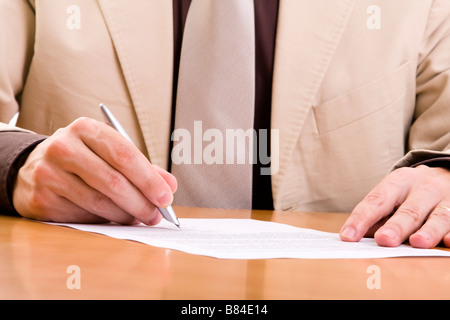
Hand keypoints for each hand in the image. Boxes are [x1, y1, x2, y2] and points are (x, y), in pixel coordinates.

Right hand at [13, 117, 176, 224]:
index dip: (149, 179)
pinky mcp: (42, 200)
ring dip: (126, 215)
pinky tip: (114, 218)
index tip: (166, 197)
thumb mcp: (109, 152)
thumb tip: (169, 186)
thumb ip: (141, 167)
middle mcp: (63, 147)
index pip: (124, 155)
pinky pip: (83, 216)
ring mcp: (48, 174)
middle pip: (113, 181)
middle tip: (157, 215)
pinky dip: (105, 221)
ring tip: (140, 218)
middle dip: (141, 202)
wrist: (34, 167)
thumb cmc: (84, 158)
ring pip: (99, 203)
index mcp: (85, 129)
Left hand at [340, 165, 449, 248]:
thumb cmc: (413, 191)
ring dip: (428, 231)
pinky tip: (448, 241)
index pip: (376, 201)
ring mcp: (447, 198)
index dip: (361, 219)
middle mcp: (423, 188)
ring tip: (417, 242)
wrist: (448, 173)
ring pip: (439, 216)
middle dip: (396, 226)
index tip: (348, 237)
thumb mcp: (393, 194)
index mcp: (399, 182)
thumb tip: (358, 239)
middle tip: (384, 240)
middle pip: (409, 209)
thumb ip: (378, 217)